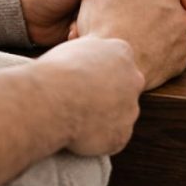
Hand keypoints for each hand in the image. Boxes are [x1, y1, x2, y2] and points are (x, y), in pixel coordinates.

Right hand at [35, 36, 144, 155]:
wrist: (52, 99)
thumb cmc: (55, 71)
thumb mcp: (74, 48)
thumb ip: (89, 53)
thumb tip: (86, 57)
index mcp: (121, 52)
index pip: (117, 63)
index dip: (97, 73)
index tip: (81, 79)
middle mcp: (133, 79)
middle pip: (124, 89)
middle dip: (106, 95)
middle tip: (80, 100)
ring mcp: (130, 108)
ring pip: (120, 115)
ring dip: (103, 118)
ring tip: (76, 116)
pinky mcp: (122, 134)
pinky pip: (112, 137)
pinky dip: (99, 137)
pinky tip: (79, 132)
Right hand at [74, 0, 185, 89]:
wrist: (109, 68)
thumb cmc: (100, 26)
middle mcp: (180, 8)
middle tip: (148, 4)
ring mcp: (183, 35)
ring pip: (182, 21)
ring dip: (168, 21)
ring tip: (145, 29)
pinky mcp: (182, 58)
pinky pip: (180, 46)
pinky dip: (168, 45)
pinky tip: (150, 48)